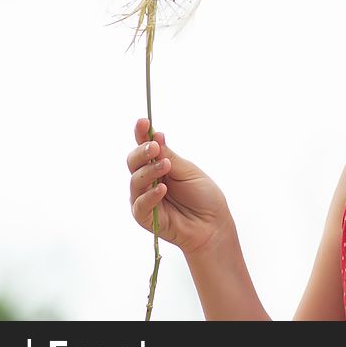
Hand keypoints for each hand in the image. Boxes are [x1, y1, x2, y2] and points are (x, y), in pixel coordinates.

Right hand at [127, 118, 232, 255]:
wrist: (212, 224)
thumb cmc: (203, 196)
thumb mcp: (188, 171)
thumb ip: (169, 156)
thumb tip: (156, 135)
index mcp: (159, 165)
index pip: (145, 147)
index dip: (141, 134)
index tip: (143, 122)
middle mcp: (148, 180)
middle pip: (133, 162)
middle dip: (142, 152)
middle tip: (154, 147)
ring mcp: (144, 198)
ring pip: (135, 180)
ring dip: (149, 171)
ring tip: (166, 166)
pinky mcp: (144, 217)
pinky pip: (140, 204)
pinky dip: (150, 195)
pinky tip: (162, 189)